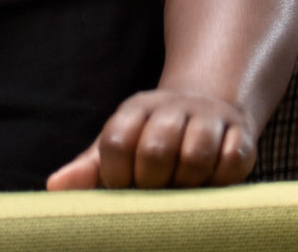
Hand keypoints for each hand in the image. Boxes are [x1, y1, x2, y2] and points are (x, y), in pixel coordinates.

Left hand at [46, 89, 258, 190]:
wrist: (207, 107)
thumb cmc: (151, 140)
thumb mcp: (118, 148)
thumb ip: (88, 169)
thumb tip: (55, 186)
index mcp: (136, 110)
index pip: (116, 143)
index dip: (116, 175)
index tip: (124, 186)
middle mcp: (172, 108)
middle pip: (154, 150)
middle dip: (151, 181)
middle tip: (155, 191)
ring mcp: (210, 118)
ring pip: (196, 156)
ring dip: (187, 182)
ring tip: (183, 188)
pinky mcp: (242, 134)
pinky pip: (233, 160)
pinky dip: (221, 178)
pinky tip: (212, 181)